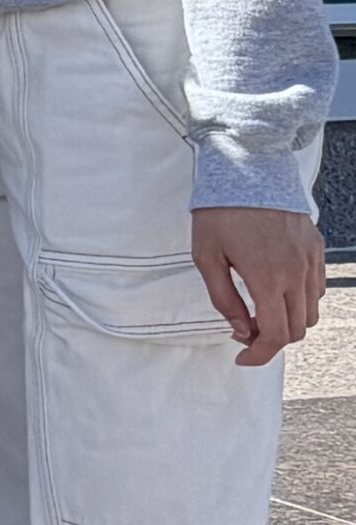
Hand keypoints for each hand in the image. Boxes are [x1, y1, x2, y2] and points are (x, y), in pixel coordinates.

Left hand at [191, 205, 322, 367]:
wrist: (247, 168)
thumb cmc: (220, 212)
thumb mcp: (206, 256)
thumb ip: (224, 299)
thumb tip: (241, 330)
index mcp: (268, 278)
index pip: (276, 335)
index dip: (260, 355)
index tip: (242, 356)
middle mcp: (296, 272)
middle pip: (297, 330)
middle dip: (271, 339)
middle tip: (245, 328)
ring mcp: (310, 259)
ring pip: (311, 311)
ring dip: (288, 320)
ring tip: (260, 308)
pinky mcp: (316, 247)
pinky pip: (317, 287)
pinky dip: (301, 299)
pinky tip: (277, 288)